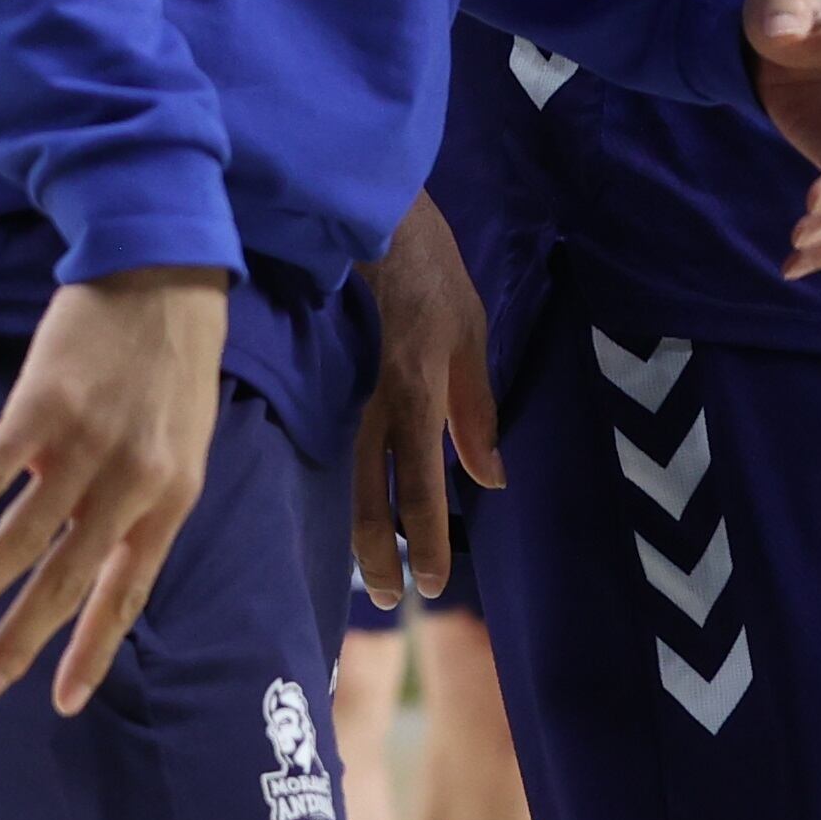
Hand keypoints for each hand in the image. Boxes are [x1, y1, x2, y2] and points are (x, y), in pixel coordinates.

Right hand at [0, 265, 227, 713]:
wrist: (164, 269)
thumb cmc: (172, 363)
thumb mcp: (182, 443)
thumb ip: (146, 505)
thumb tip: (103, 566)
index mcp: (171, 497)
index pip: (127, 594)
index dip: (91, 651)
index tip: (58, 703)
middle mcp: (133, 481)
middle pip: (67, 580)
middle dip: (18, 642)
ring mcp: (87, 443)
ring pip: (20, 539)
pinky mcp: (45, 406)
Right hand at [351, 198, 500, 607]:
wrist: (371, 221)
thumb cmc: (432, 274)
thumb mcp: (472, 336)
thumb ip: (477, 411)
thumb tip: (490, 478)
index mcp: (416, 392)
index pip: (421, 484)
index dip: (425, 538)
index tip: (430, 583)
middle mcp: (375, 403)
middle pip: (370, 496)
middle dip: (379, 555)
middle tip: (393, 599)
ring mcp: (345, 395)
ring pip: (348, 480)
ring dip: (360, 532)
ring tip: (373, 572)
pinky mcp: (330, 384)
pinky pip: (338, 449)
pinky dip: (345, 490)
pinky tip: (348, 514)